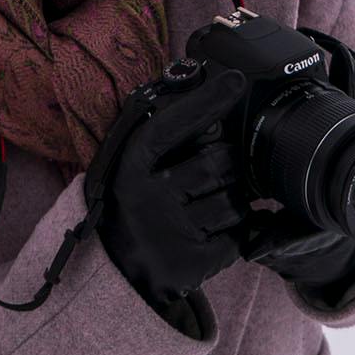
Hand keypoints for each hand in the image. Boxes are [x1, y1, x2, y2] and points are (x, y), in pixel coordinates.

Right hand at [84, 62, 253, 315]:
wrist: (113, 273)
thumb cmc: (131, 209)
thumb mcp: (133, 171)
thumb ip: (164, 142)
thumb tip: (211, 105)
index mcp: (130, 169)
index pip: (171, 126)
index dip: (205, 102)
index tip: (235, 81)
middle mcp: (147, 198)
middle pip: (217, 163)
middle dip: (229, 163)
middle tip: (219, 170)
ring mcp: (170, 232)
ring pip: (234, 201)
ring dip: (237, 200)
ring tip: (216, 202)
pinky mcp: (191, 263)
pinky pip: (238, 237)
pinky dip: (241, 231)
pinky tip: (224, 229)